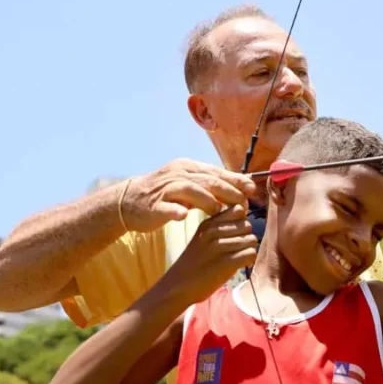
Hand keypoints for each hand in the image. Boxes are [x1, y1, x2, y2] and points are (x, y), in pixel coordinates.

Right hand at [120, 158, 258, 231]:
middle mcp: (177, 175)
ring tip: (218, 211)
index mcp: (188, 168)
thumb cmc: (167, 193)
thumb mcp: (191, 184)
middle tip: (243, 203)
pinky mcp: (153, 206)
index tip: (252, 189)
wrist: (130, 201)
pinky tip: (183, 216)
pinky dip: (175, 211)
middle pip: (207, 181)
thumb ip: (213, 185)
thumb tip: (242, 187)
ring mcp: (164, 190)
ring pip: (189, 190)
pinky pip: (166, 207)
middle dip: (228, 191)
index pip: (216, 172)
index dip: (235, 181)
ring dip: (206, 200)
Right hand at [163, 205, 259, 305]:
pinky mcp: (226, 262)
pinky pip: (250, 253)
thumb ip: (220, 227)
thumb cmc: (194, 263)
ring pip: (251, 239)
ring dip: (248, 250)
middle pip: (247, 225)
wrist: (177, 287)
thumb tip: (244, 217)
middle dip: (246, 237)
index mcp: (208, 223)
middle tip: (237, 250)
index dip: (241, 221)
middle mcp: (213, 232)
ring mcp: (219, 246)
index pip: (238, 210)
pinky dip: (249, 260)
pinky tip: (240, 265)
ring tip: (238, 258)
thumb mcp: (202, 238)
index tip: (236, 233)